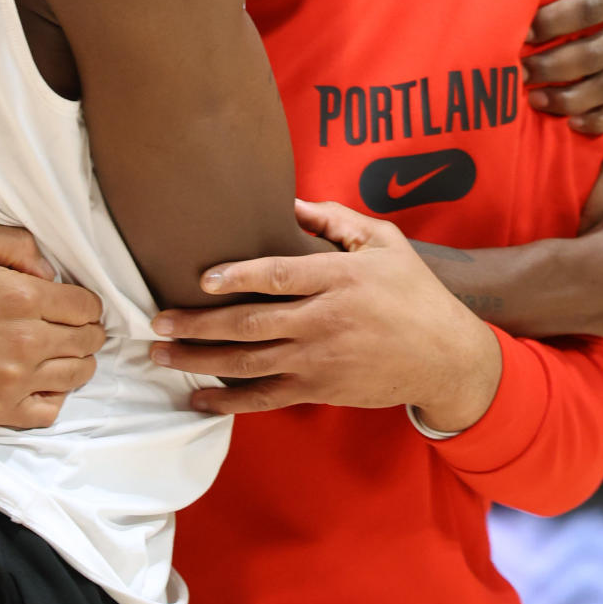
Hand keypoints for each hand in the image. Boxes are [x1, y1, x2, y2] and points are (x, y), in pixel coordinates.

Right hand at [0, 217, 104, 427]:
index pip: (87, 306)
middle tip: (76, 328)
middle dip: (88, 332)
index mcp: (22, 296)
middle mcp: (24, 341)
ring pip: (76, 376)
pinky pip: (47, 411)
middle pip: (87, 341)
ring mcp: (10, 379)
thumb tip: (51, 272)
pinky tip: (43, 382)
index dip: (87, 304)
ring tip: (65, 353)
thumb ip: (16, 243)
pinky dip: (55, 397)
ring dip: (79, 363)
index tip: (77, 305)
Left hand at [151, 199, 500, 428]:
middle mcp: (325, 321)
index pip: (280, 275)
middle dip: (199, 323)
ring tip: (160, 355)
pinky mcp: (319, 389)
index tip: (202, 279)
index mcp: (339, 279)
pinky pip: (266, 398)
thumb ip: (336, 220)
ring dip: (200, 360)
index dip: (238, 276)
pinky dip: (228, 401)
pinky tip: (196, 398)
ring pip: (249, 364)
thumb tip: (290, 202)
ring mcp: (320, 360)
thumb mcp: (384, 242)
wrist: (445, 356)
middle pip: (251, 323)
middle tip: (157, 321)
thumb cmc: (413, 291)